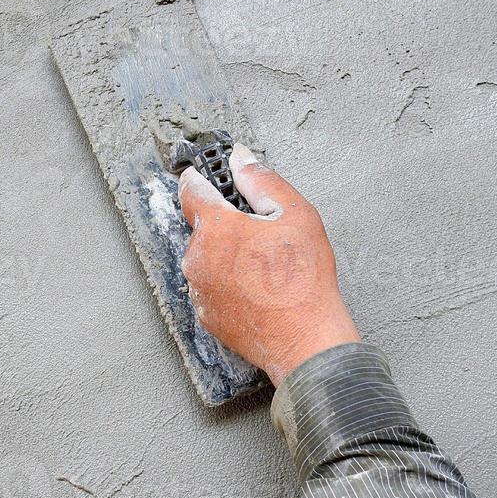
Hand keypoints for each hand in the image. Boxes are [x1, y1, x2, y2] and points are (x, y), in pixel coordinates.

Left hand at [178, 145, 359, 385]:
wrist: (305, 340)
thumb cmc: (304, 279)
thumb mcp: (295, 215)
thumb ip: (262, 181)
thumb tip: (239, 158)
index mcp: (216, 228)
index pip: (191, 191)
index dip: (197, 178)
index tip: (200, 173)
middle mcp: (197, 258)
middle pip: (203, 227)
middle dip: (226, 224)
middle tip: (261, 233)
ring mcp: (198, 289)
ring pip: (207, 258)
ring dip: (227, 255)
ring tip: (263, 266)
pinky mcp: (206, 315)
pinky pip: (211, 287)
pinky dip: (228, 282)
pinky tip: (256, 288)